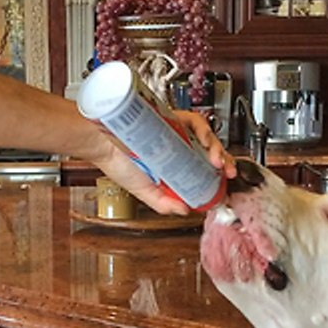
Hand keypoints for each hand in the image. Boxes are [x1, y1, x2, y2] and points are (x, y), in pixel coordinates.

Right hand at [89, 111, 237, 215]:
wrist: (100, 143)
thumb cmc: (117, 163)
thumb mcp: (144, 191)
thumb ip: (164, 203)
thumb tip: (185, 210)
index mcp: (176, 162)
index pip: (204, 167)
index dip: (219, 174)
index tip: (227, 183)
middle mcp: (179, 145)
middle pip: (210, 150)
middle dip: (225, 160)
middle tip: (228, 172)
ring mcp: (177, 130)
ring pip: (207, 136)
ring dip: (217, 147)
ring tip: (218, 160)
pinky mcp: (171, 116)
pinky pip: (193, 120)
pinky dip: (204, 130)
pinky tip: (205, 142)